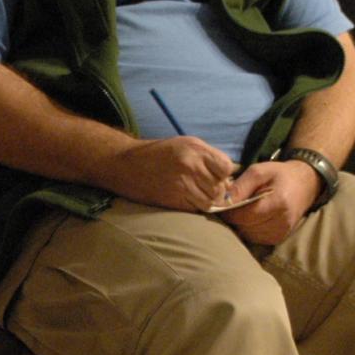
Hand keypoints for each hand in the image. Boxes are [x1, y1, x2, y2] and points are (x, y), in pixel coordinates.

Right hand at [101, 135, 236, 211]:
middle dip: (215, 190)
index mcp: (195, 149)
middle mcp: (190, 165)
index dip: (224, 175)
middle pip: (219, 187)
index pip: (226, 167)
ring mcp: (182, 184)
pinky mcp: (173, 200)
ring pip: (209, 202)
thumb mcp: (185, 145)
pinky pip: (195, 209)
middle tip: (203, 188)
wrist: (124, 164)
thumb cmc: (157, 154)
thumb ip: (207, 158)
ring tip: (194, 194)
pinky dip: (193, 207)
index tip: (216, 176)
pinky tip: (183, 199)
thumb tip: (229, 177)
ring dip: (205, 201)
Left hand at [216, 159, 321, 245]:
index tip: (222, 203)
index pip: (244, 216)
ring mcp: (282, 232)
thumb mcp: (259, 171)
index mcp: (278, 203)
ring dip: (241, 225)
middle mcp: (282, 221)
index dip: (229, 211)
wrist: (305, 184)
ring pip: (248, 235)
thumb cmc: (280, 174)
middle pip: (245, 227)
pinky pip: (256, 238)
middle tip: (231, 206)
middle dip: (234, 218)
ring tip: (242, 210)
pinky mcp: (280, 238)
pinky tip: (251, 217)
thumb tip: (223, 202)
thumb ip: (240, 186)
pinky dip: (249, 229)